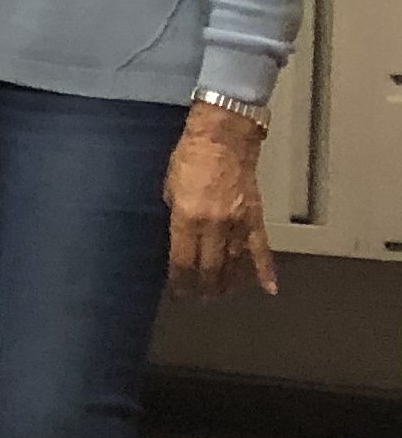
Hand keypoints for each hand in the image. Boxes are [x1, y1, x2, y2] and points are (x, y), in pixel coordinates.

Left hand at [164, 106, 276, 298]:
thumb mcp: (168, 188)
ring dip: (228, 283)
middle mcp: (213, 225)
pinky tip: (269, 288)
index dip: (180, 280)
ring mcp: (237, 223)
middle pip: (209, 268)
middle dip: (203, 287)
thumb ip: (174, 216)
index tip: (178, 292)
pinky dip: (265, 270)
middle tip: (198, 299)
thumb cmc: (190, 158)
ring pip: (234, 264)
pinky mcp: (255, 218)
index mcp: (186, 218)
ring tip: (221, 296)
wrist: (223, 138)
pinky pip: (261, 249)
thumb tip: (177, 239)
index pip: (182, 260)